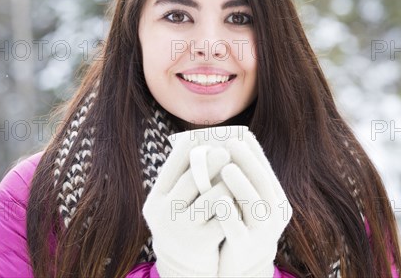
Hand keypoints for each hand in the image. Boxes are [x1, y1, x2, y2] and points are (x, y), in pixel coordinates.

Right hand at [143, 135, 231, 276]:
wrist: (183, 268)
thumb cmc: (183, 223)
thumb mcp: (174, 204)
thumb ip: (183, 178)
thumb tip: (201, 141)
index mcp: (155, 200)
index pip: (171, 167)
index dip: (186, 149)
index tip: (199, 135)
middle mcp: (164, 215)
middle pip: (192, 179)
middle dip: (211, 161)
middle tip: (225, 149)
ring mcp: (182, 230)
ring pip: (212, 198)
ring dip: (228, 182)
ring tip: (237, 172)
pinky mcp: (202, 243)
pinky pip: (225, 217)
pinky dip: (236, 204)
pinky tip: (244, 196)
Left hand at [216, 131, 292, 276]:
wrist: (240, 268)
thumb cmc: (240, 225)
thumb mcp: (247, 202)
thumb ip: (243, 179)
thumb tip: (229, 143)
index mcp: (277, 201)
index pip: (267, 171)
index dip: (255, 151)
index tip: (241, 133)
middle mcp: (274, 215)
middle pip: (262, 183)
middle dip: (247, 161)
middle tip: (231, 141)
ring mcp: (261, 233)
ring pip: (253, 205)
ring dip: (240, 184)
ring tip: (226, 166)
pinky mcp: (244, 248)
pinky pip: (237, 229)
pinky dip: (229, 213)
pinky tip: (218, 200)